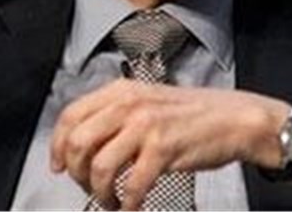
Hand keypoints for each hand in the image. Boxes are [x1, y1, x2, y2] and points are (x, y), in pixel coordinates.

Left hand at [50, 79, 291, 209]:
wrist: (234, 118)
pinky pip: (132, 185)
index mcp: (121, 91)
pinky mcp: (163, 149)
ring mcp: (146, 126)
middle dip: (77, 173)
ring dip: (99, 193)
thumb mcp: (148, 102)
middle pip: (77, 142)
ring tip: (111, 201)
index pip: (70, 115)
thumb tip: (83, 145)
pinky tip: (132, 207)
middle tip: (88, 186)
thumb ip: (116, 116)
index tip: (58, 165)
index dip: (57, 145)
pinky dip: (127, 204)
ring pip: (99, 167)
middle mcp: (129, 104)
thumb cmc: (191, 114)